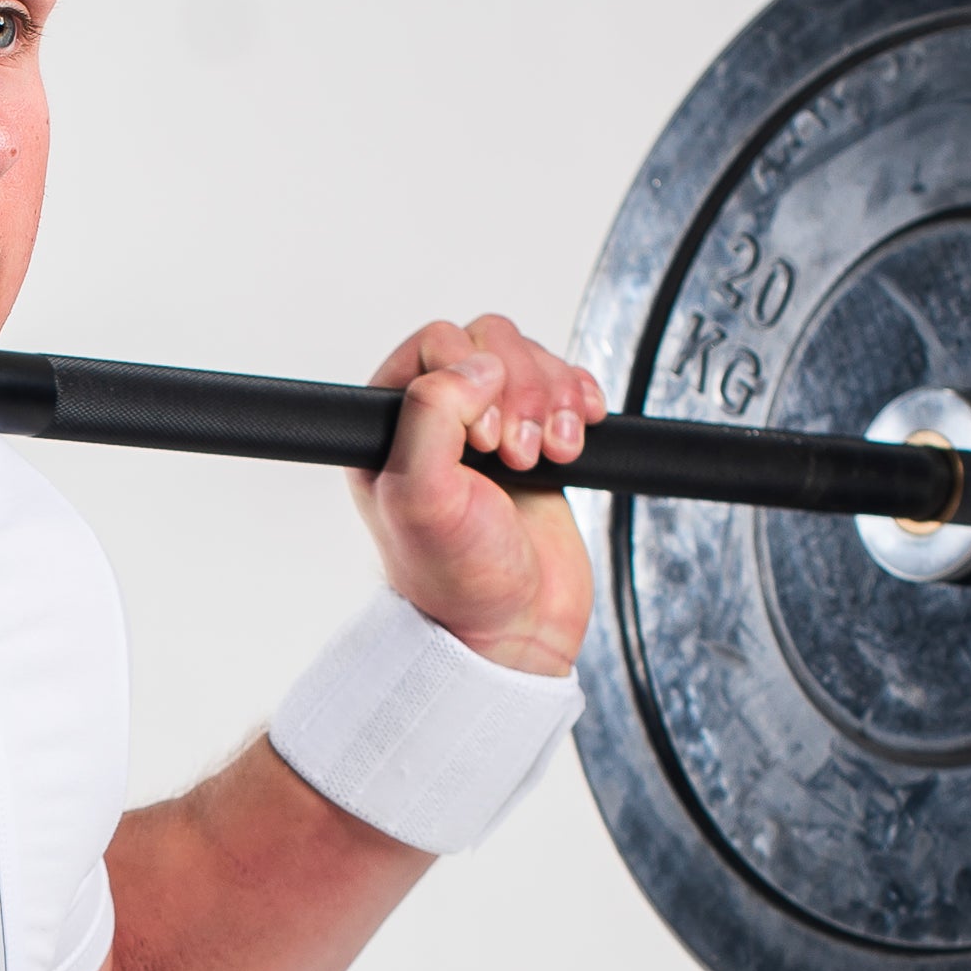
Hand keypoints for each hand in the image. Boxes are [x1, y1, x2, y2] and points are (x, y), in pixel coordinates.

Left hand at [354, 312, 598, 676]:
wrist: (514, 628)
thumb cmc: (457, 577)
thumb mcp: (422, 496)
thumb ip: (431, 414)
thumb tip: (478, 364)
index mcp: (390, 425)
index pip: (435, 343)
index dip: (470, 376)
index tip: (485, 441)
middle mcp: (436, 418)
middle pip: (490, 343)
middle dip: (522, 391)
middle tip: (521, 457)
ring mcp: (489, 426)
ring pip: (530, 358)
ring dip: (554, 398)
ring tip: (553, 454)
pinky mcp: (536, 437)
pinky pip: (564, 384)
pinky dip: (580, 399)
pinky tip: (580, 434)